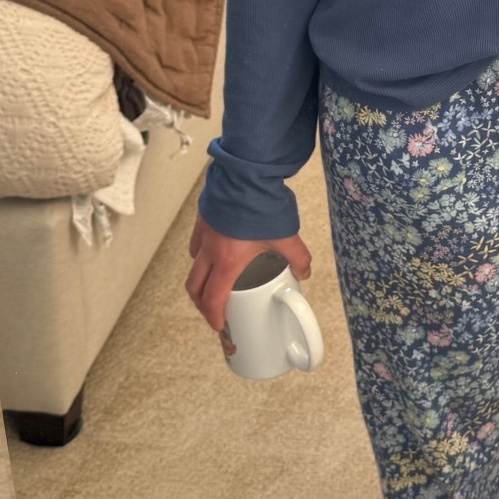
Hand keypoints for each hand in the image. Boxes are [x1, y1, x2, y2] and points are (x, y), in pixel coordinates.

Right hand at [186, 213, 312, 334]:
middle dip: (201, 304)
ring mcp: (203, 233)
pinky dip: (201, 253)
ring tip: (215, 281)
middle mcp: (210, 250)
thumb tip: (304, 273)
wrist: (246, 173)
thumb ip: (298, 258)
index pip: (212, 299)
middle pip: (194, 286)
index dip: (213, 317)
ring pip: (193, 264)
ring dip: (201, 278)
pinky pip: (196, 243)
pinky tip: (215, 250)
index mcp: (227, 261)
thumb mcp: (286, 236)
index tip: (219, 325)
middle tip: (212, 310)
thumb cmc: (262, 205)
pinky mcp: (203, 218)